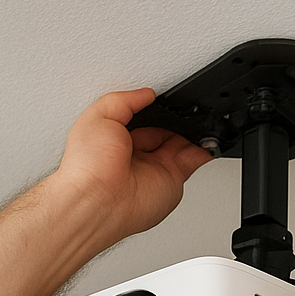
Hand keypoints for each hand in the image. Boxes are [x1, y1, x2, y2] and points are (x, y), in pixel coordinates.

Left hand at [49, 89, 214, 246]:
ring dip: (192, 131)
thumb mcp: (98, 116)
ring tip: (194, 120)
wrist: (98, 202)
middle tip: (181, 111)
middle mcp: (138, 156)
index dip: (154, 108)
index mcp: (117, 139)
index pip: (142, 118)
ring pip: (183, 143)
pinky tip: (205, 136)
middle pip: (165, 130)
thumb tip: (145, 94)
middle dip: (175, 119)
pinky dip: (205, 148)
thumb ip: (124, 101)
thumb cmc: (88, 167)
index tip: (164, 99)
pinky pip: (195, 160)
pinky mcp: (172, 180)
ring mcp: (156, 169)